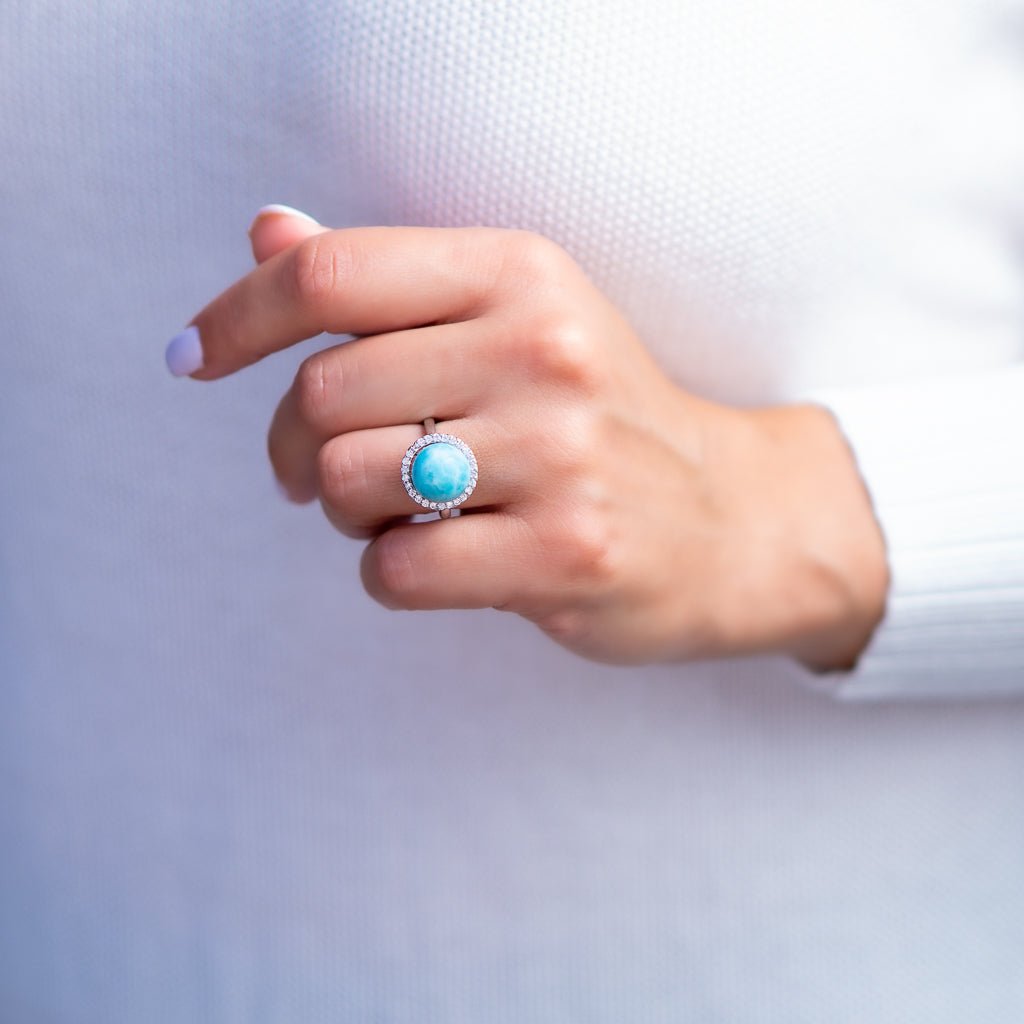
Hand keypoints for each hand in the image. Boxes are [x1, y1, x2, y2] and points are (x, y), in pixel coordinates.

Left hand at [170, 210, 888, 671]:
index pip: (330, 275)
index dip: (237, 316)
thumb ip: (388, 283)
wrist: (730, 516)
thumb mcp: (512, 320)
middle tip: (322, 472)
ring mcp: (561, 455)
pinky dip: (389, 573)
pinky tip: (441, 560)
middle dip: (293, 445)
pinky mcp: (566, 553)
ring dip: (345, 512)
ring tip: (401, 513)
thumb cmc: (600, 417)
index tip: (194, 358)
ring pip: (348, 482)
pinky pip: (396, 569)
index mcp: (520, 273)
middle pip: (322, 393)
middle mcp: (543, 349)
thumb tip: (268, 230)